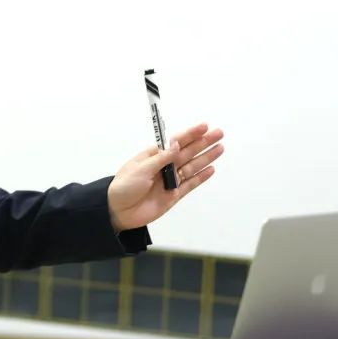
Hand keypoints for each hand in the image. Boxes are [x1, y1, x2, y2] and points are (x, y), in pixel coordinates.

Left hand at [107, 123, 223, 233]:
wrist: (118, 212)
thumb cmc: (124, 187)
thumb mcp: (140, 170)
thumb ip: (161, 159)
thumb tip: (176, 144)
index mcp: (154, 156)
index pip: (175, 142)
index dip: (190, 134)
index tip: (204, 126)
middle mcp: (164, 166)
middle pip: (188, 152)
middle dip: (203, 142)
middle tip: (219, 133)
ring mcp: (170, 181)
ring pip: (192, 166)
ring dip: (206, 157)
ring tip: (220, 147)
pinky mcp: (173, 195)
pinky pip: (190, 184)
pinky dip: (201, 177)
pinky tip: (211, 169)